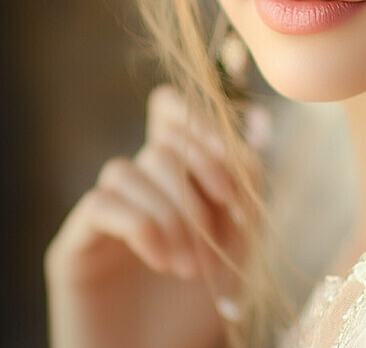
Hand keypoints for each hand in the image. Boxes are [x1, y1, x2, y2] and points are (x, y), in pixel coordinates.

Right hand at [45, 85, 258, 347]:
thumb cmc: (203, 301)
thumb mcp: (239, 235)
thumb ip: (243, 184)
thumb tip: (242, 143)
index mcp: (172, 176)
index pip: (168, 112)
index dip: (195, 120)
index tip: (230, 161)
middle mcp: (135, 187)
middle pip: (162, 148)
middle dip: (199, 192)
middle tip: (215, 245)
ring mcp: (102, 213)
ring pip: (129, 169)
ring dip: (172, 215)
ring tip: (189, 266)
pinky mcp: (74, 245)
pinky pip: (101, 205)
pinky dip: (141, 225)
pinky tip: (162, 260)